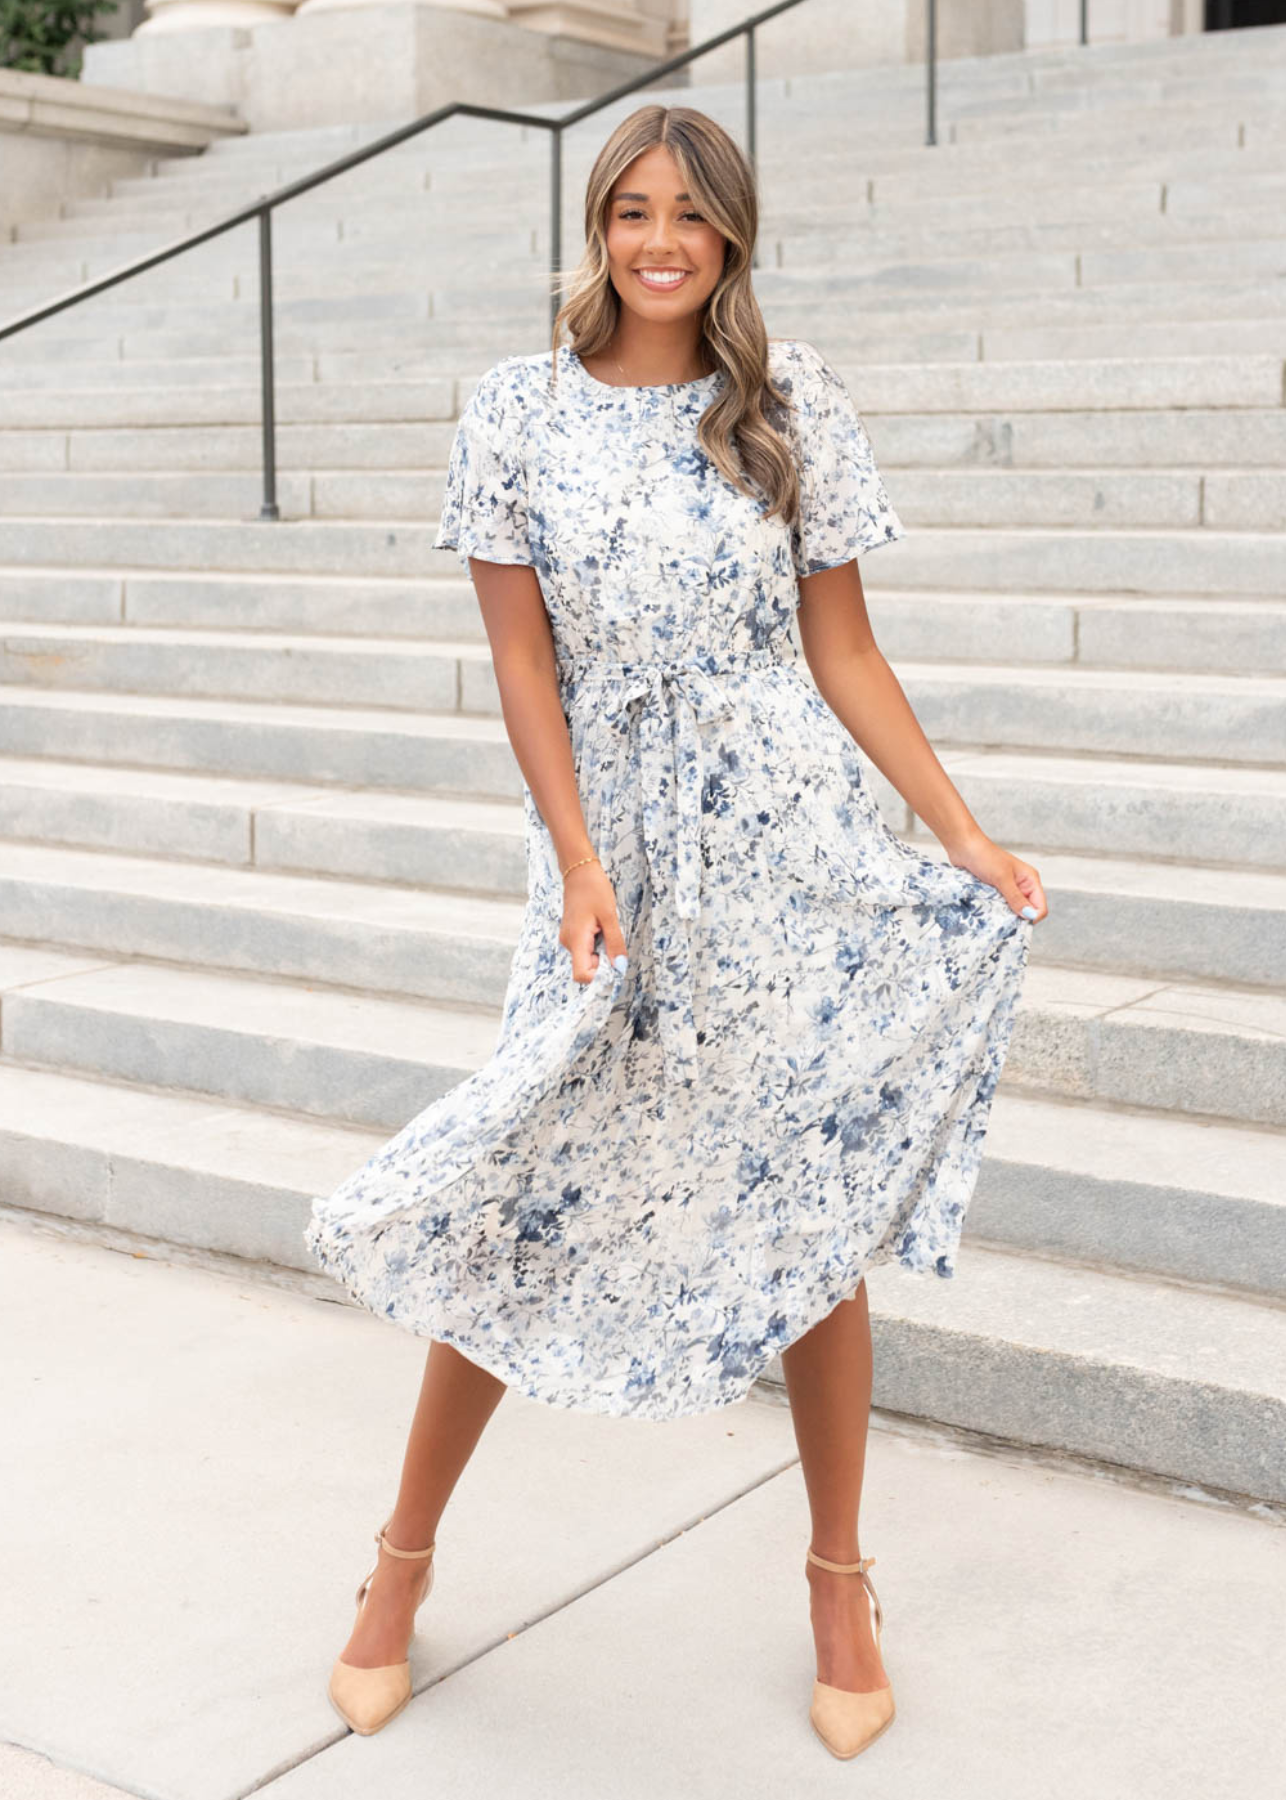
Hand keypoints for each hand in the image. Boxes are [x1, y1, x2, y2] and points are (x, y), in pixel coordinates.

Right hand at [559, 859, 629, 981]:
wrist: (579, 871)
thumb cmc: (594, 889)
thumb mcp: (610, 916)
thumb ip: (615, 944)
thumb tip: (620, 967)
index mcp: (576, 940)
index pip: (581, 975)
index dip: (599, 976)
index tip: (613, 963)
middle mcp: (568, 943)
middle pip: (586, 968)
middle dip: (603, 960)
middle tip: (611, 937)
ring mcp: (568, 939)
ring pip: (587, 958)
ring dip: (600, 950)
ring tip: (604, 928)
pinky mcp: (572, 935)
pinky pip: (586, 948)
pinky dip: (596, 943)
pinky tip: (600, 926)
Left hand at [944, 830, 1046, 921]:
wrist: (963, 846)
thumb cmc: (985, 856)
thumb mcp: (1002, 878)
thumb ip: (1016, 897)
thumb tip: (1029, 916)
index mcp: (1030, 880)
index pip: (1040, 907)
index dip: (1031, 917)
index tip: (1016, 922)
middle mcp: (1022, 886)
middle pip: (1026, 911)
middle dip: (1016, 918)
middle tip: (1001, 919)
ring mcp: (1007, 890)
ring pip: (1011, 911)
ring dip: (1003, 914)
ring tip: (991, 912)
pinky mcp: (995, 892)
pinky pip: (998, 907)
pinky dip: (993, 911)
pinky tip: (985, 910)